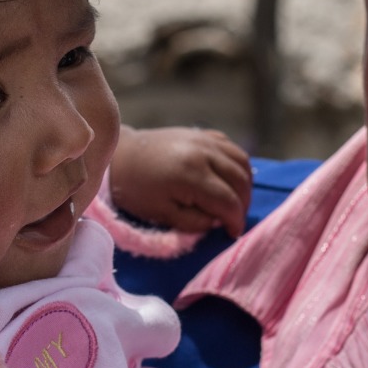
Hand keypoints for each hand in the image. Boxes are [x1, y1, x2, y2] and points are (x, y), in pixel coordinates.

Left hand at [109, 126, 252, 237]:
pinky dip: (237, 165)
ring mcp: (204, 139)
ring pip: (242, 161)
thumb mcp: (163, 214)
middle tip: (234, 219)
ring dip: (244, 184)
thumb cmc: (137, 190)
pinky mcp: (203, 133)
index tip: (233, 233)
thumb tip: (218, 221)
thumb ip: (194, 222)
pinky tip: (229, 179)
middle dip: (243, 204)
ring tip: (235, 201)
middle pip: (240, 180)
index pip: (228, 201)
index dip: (235, 220)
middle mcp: (203, 152)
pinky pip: (231, 148)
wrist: (122, 156)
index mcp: (191, 175)